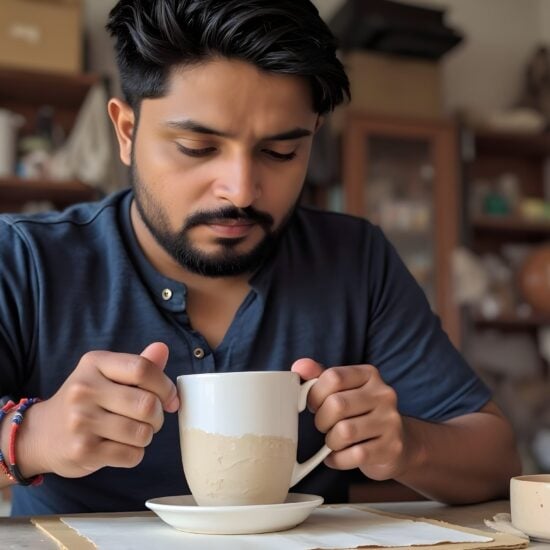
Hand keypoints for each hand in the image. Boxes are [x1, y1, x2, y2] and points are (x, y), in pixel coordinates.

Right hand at [20, 342, 178, 478]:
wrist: (41, 434)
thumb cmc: (87, 400)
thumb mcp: (108, 374)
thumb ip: (139, 364)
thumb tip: (162, 349)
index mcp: (94, 363)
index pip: (142, 368)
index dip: (165, 385)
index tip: (170, 397)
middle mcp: (84, 389)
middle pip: (147, 404)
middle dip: (159, 415)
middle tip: (152, 418)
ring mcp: (80, 421)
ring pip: (142, 432)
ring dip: (147, 435)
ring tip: (134, 431)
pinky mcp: (82, 451)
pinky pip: (131, 455)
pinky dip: (135, 454)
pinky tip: (120, 447)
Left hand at [291, 359, 412, 480]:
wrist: (396, 444)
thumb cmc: (360, 413)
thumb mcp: (342, 390)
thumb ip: (319, 376)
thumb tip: (299, 367)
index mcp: (369, 374)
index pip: (333, 377)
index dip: (315, 394)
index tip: (314, 404)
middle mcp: (384, 394)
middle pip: (337, 404)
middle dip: (321, 420)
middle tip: (324, 426)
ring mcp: (391, 421)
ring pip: (345, 432)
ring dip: (331, 441)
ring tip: (334, 441)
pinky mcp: (392, 448)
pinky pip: (355, 455)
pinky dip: (338, 459)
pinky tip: (339, 456)